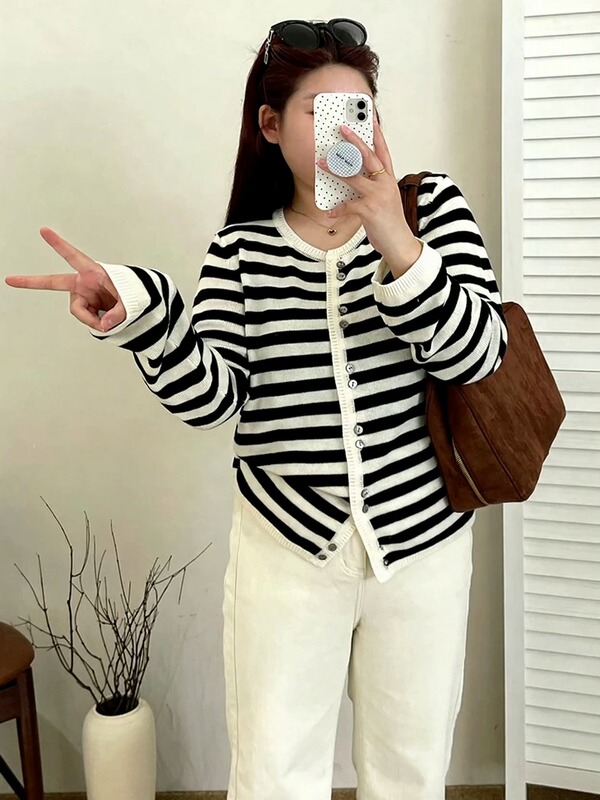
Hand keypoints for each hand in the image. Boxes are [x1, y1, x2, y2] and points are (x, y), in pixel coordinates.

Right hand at [5, 227, 125, 331]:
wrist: (135, 303)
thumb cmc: (133, 293)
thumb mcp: (130, 301)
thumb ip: (118, 312)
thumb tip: (104, 324)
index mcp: (93, 272)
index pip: (73, 256)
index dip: (59, 244)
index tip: (44, 230)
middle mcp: (84, 283)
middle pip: (54, 283)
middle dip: (31, 281)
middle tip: (10, 279)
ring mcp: (82, 295)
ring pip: (79, 312)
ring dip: (93, 319)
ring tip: (110, 319)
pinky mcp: (85, 307)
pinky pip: (86, 318)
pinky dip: (96, 323)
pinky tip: (106, 320)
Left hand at [316, 115, 421, 271]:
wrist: (400, 243)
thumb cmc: (390, 223)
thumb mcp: (385, 200)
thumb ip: (373, 187)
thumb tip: (353, 178)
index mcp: (389, 180)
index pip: (384, 152)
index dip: (377, 135)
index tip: (370, 120)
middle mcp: (385, 184)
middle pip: (369, 156)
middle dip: (354, 141)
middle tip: (342, 129)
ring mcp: (378, 196)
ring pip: (354, 177)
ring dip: (336, 169)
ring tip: (322, 162)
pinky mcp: (369, 210)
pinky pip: (348, 205)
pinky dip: (337, 209)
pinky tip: (328, 212)